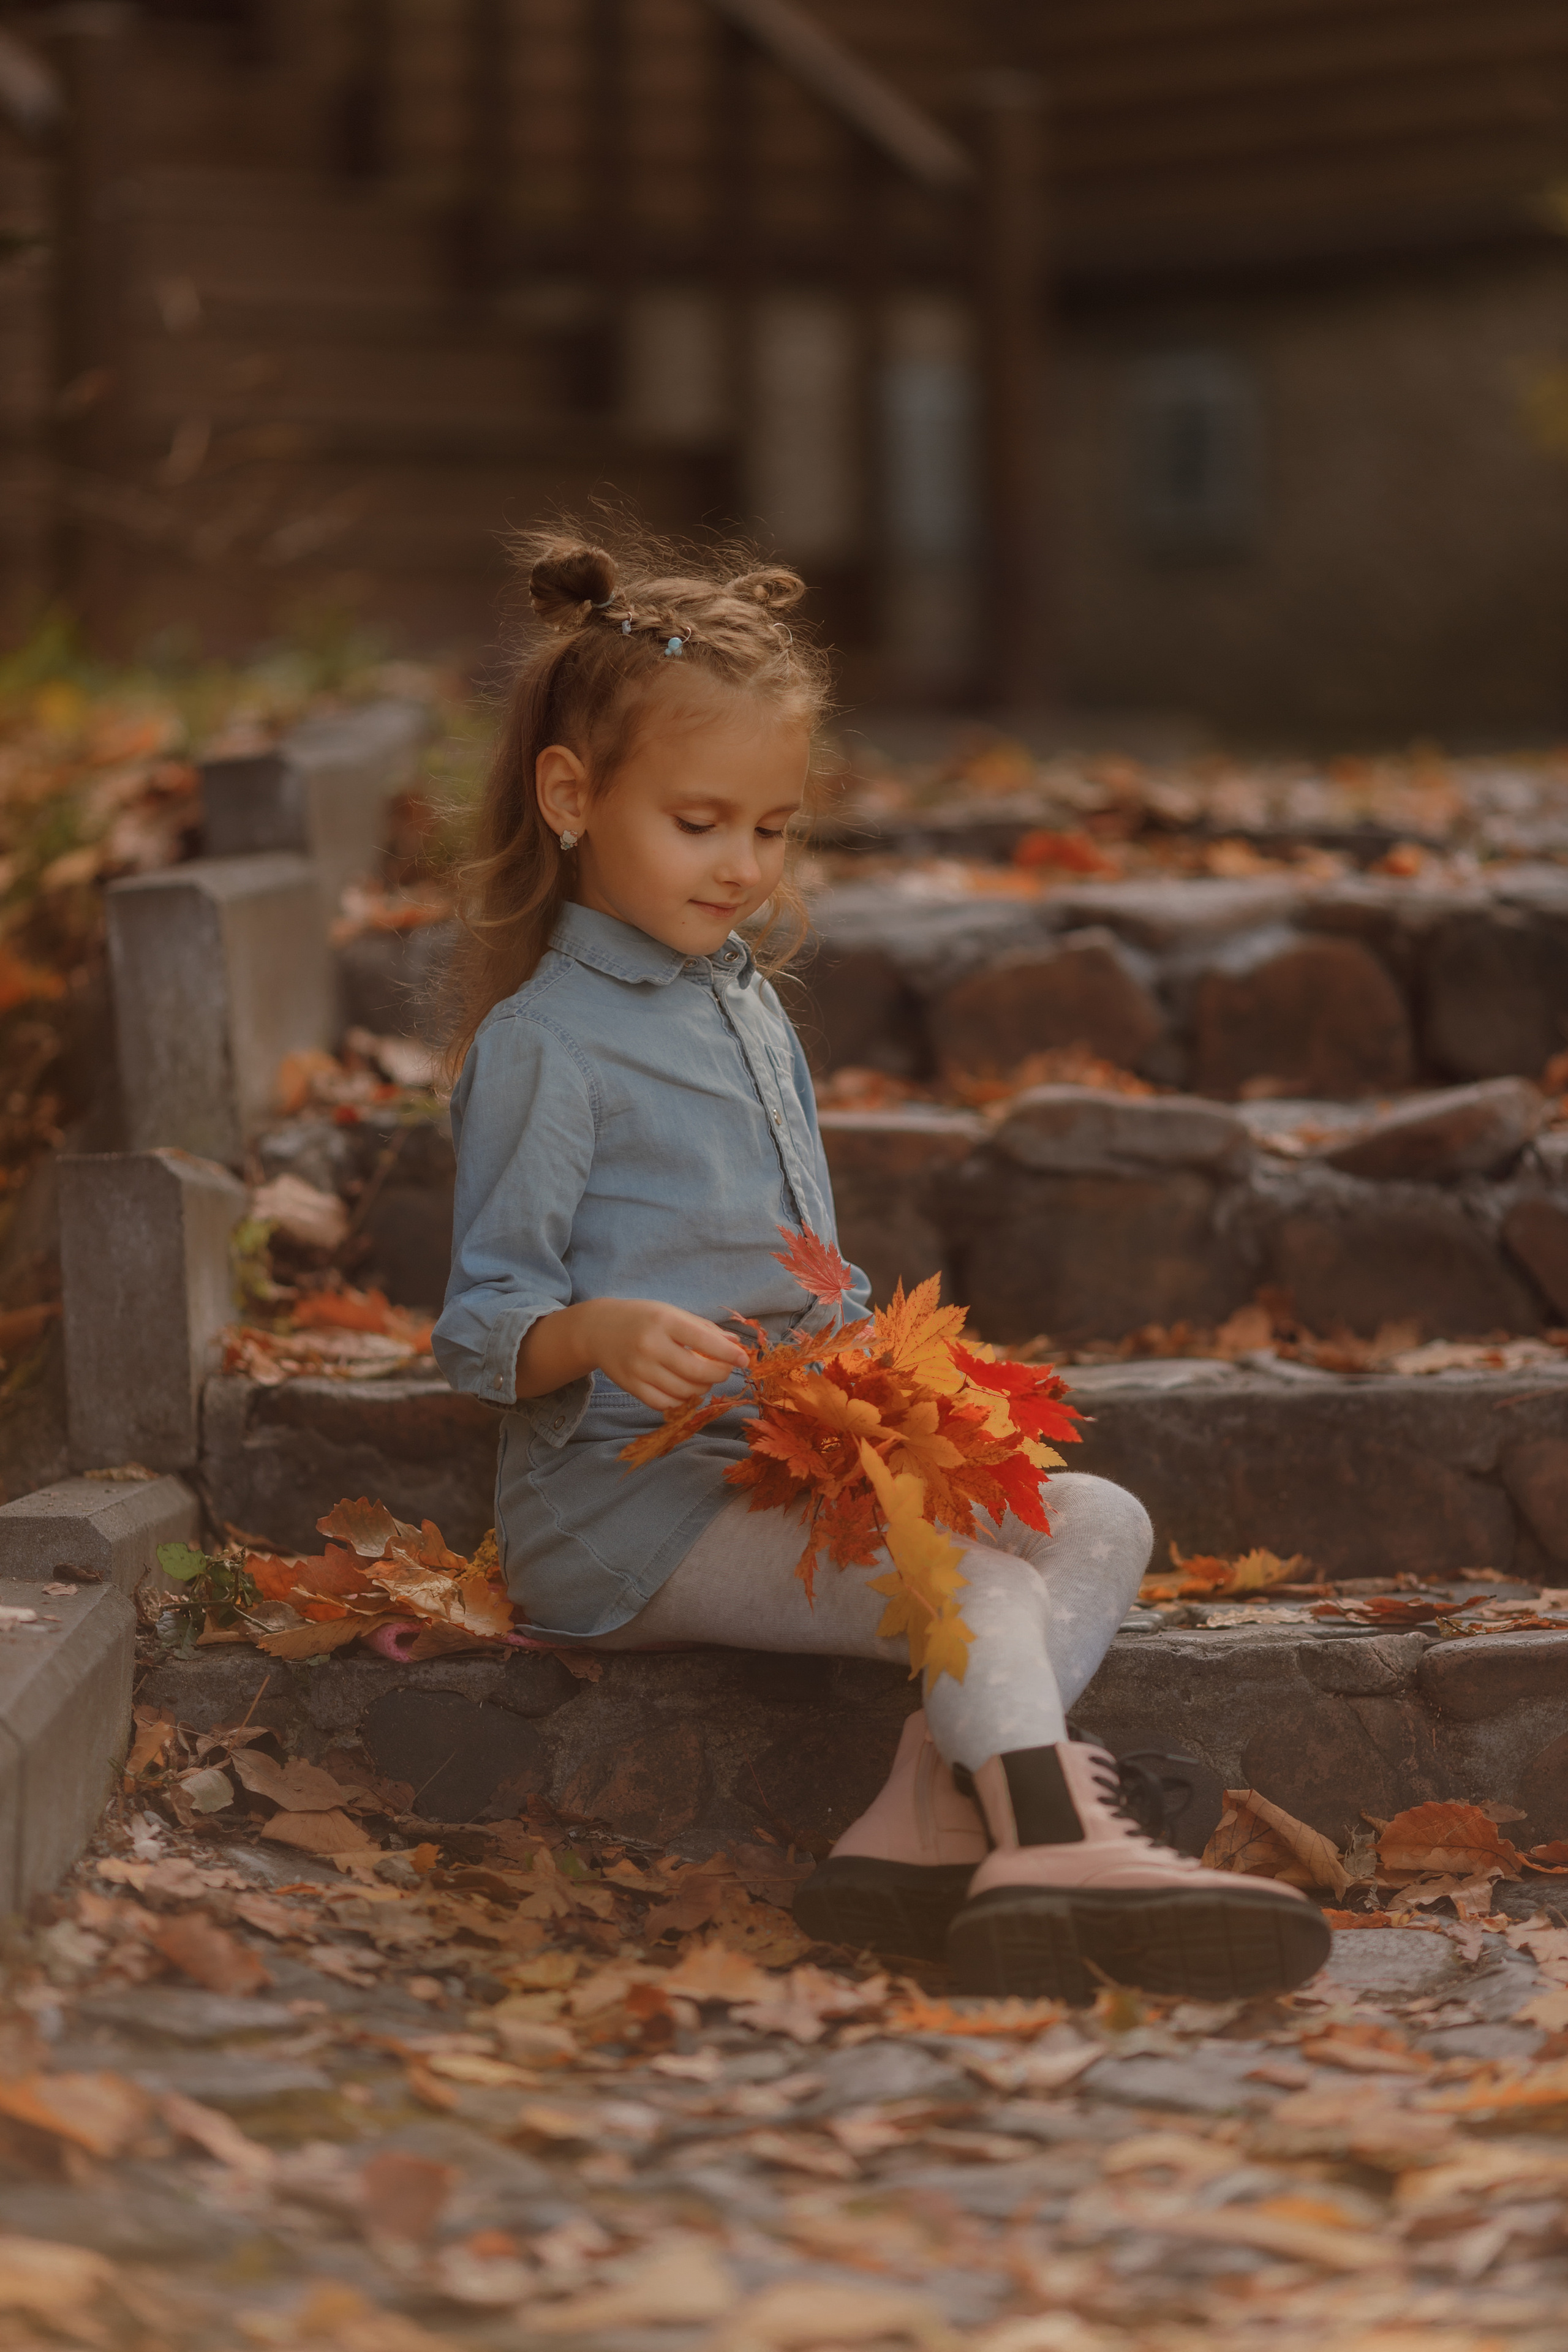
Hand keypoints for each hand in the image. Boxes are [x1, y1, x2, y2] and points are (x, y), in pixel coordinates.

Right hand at [513, 1297, 748, 1411]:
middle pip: (697, 1371)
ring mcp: (639, 1369)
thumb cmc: (642, 1318)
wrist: (598, 1329)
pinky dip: (680, 1399)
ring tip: (702, 1376)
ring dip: (702, 1387)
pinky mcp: (631, 1387)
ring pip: (684, 1391)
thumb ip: (704, 1329)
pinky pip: (665, 1403)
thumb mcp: (672, 1314)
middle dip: (719, 1374)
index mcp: (664, 1321)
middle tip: (723, 1370)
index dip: (728, 1354)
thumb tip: (736, 1346)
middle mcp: (650, 1346)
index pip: (704, 1341)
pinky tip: (683, 1387)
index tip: (744, 1360)